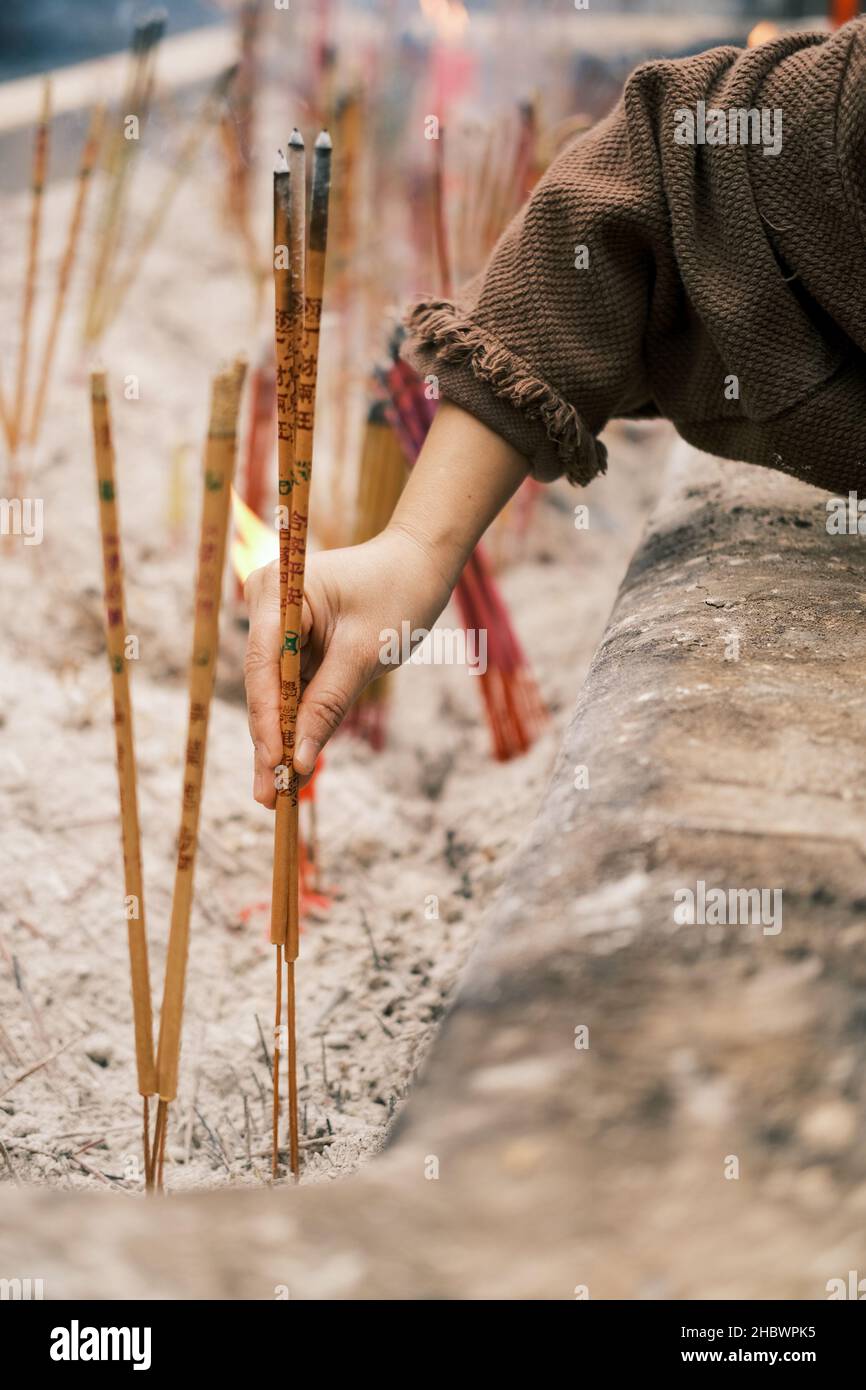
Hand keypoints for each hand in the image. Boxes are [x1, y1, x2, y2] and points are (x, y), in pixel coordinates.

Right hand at [243, 526, 453, 806]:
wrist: (421, 564)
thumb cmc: (398, 593)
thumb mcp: (365, 653)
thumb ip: (328, 704)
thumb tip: (298, 760)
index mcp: (276, 592)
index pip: (263, 666)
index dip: (267, 720)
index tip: (276, 764)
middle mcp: (267, 608)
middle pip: (263, 686)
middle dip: (269, 742)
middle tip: (267, 797)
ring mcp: (278, 627)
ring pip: (275, 696)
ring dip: (280, 741)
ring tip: (276, 795)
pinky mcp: (296, 645)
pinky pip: (292, 691)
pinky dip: (297, 725)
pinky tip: (293, 768)